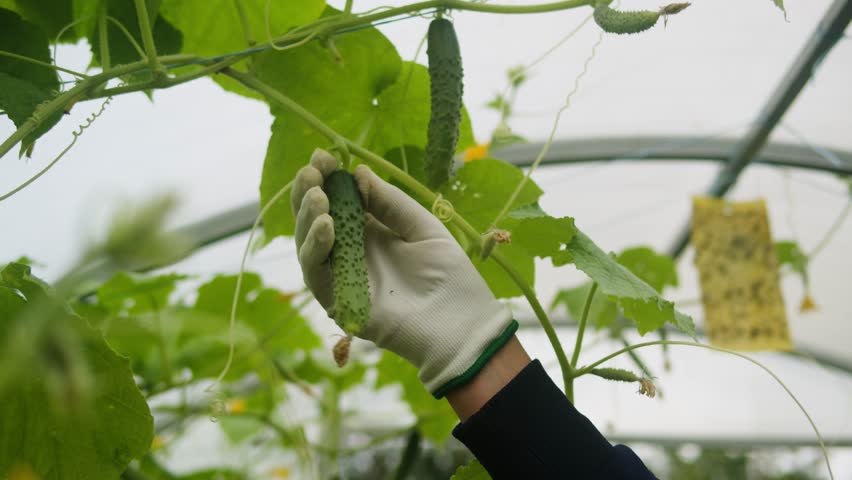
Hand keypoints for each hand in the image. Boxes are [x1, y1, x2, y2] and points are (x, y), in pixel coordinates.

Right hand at [291, 149, 516, 396]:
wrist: (459, 321)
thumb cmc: (448, 274)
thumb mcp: (421, 226)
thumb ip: (390, 201)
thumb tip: (358, 171)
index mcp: (369, 231)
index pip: (338, 199)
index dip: (327, 177)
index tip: (323, 155)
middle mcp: (349, 251)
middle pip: (316, 217)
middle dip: (309, 191)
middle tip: (312, 170)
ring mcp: (340, 275)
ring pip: (309, 242)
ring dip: (308, 216)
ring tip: (319, 195)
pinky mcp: (336, 300)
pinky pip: (316, 271)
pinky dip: (315, 247)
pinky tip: (326, 224)